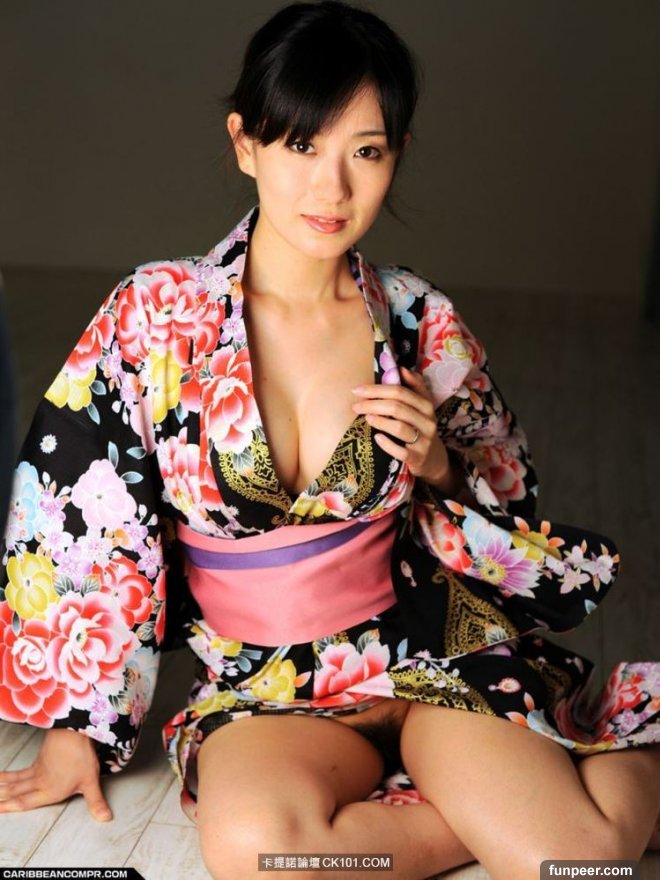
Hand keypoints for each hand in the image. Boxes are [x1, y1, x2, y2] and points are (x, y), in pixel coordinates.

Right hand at [0, 727, 112, 821]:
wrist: (72, 731)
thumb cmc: (80, 755)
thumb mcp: (90, 781)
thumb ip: (96, 802)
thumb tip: (105, 818)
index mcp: (50, 791)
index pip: (26, 802)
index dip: (11, 807)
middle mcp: (40, 781)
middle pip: (17, 792)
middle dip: (2, 798)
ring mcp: (39, 767)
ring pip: (17, 780)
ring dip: (3, 786)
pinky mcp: (41, 756)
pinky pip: (22, 770)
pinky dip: (11, 774)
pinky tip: (7, 775)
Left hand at [352, 365, 451, 485]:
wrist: (433, 457)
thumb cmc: (419, 426)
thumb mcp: (421, 406)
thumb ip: (414, 386)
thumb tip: (401, 368)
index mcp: (426, 405)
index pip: (400, 392)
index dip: (377, 389)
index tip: (357, 390)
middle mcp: (427, 421)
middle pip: (398, 408)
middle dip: (373, 404)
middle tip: (356, 406)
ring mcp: (424, 440)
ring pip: (400, 427)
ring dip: (380, 421)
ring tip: (366, 418)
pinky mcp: (418, 458)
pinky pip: (401, 451)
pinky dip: (387, 444)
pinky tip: (377, 438)